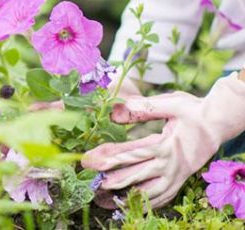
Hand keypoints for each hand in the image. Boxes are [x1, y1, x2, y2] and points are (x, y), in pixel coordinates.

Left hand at [82, 72, 244, 208]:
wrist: (218, 124)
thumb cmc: (192, 111)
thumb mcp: (169, 103)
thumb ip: (142, 107)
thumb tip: (115, 111)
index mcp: (164, 146)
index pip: (130, 155)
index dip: (107, 159)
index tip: (88, 161)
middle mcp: (169, 164)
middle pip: (135, 177)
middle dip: (110, 180)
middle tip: (90, 183)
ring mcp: (176, 175)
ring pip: (148, 192)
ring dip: (126, 196)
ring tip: (105, 197)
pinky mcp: (181, 179)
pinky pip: (163, 196)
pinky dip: (147, 202)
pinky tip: (133, 203)